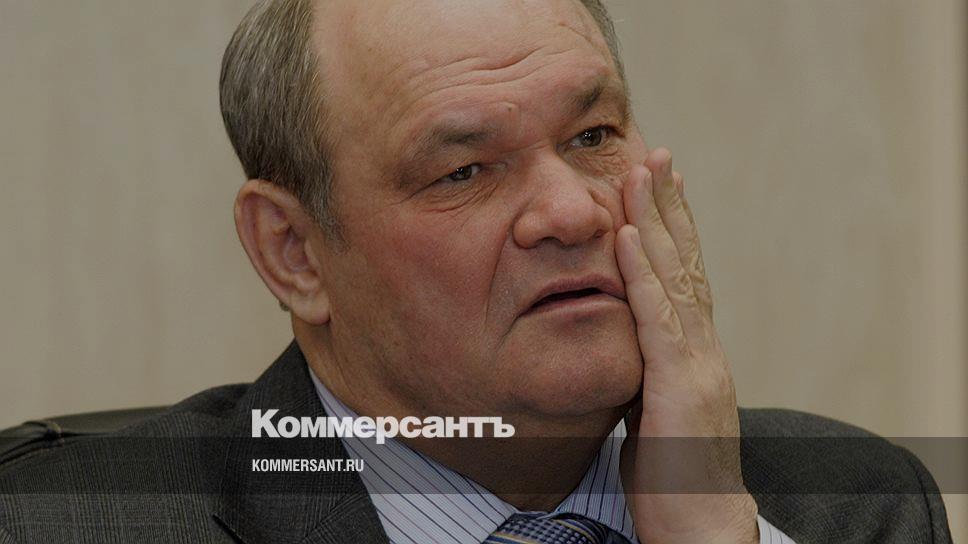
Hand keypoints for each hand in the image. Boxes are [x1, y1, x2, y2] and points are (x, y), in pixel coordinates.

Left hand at [615, 148, 758, 542]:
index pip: (684, 277)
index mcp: (693, 352)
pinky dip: (641, 274)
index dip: (672, 229)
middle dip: (668, 206)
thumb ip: (643, 370)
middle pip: (686, 262)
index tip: (659, 185)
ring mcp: (696, 362)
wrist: (700, 526)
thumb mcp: (652, 410)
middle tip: (656, 154)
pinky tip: (624, 237)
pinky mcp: (680, 385)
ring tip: (641, 171)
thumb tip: (623, 344)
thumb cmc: (672, 475)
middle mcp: (703, 347)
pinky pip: (657, 319)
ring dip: (655, 221)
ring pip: (675, 277)